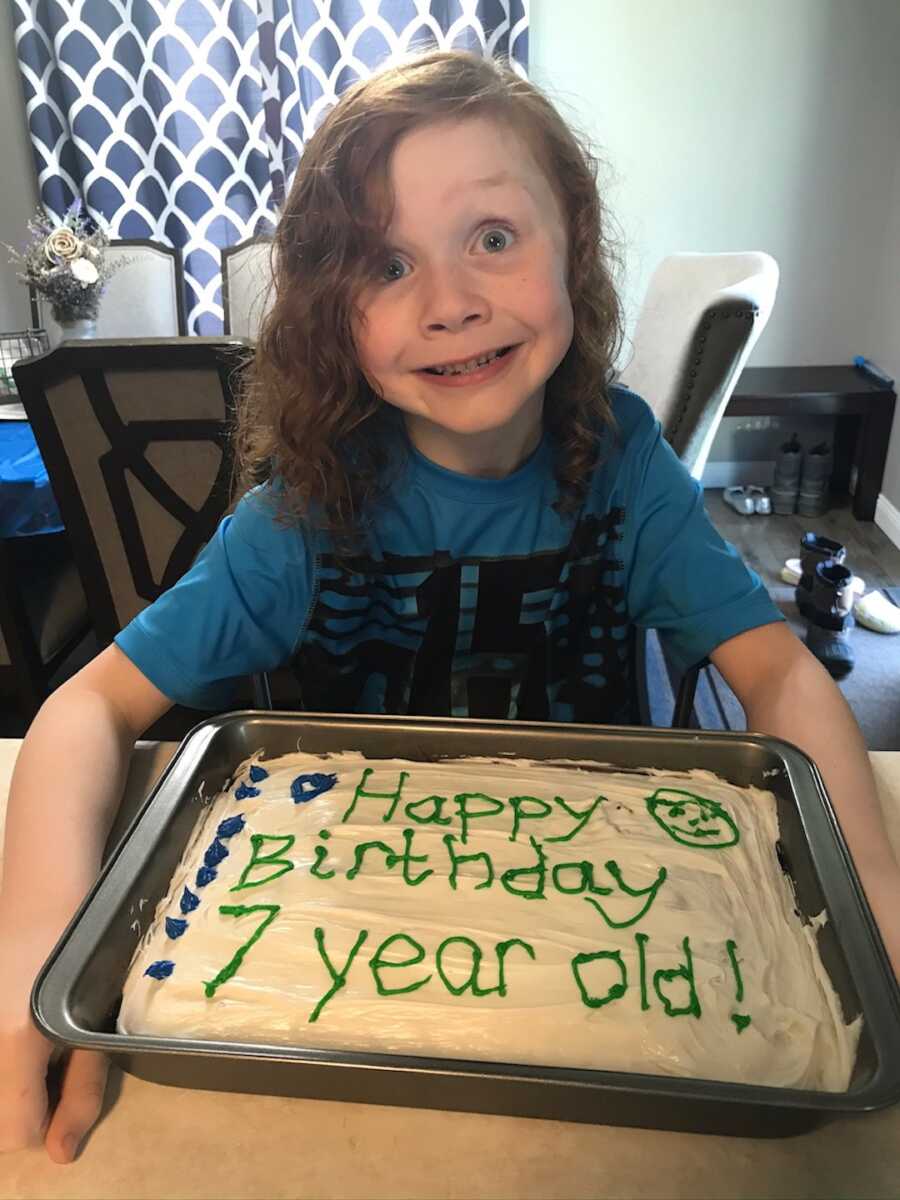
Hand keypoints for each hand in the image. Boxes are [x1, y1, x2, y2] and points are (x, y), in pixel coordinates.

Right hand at [0, 930, 108, 1162]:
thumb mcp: (93, 1021)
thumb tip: (61, 1155)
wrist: (44, 881)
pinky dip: (3, 1058)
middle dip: (22, 1105)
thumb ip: (79, 1089)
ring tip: (32, 1040)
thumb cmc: (82, 945)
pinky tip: (17, 1026)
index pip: (14, 1135)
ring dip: (9, 1082)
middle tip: (51, 1061)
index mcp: (13, 1041)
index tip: (67, 1092)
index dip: (46, 1124)